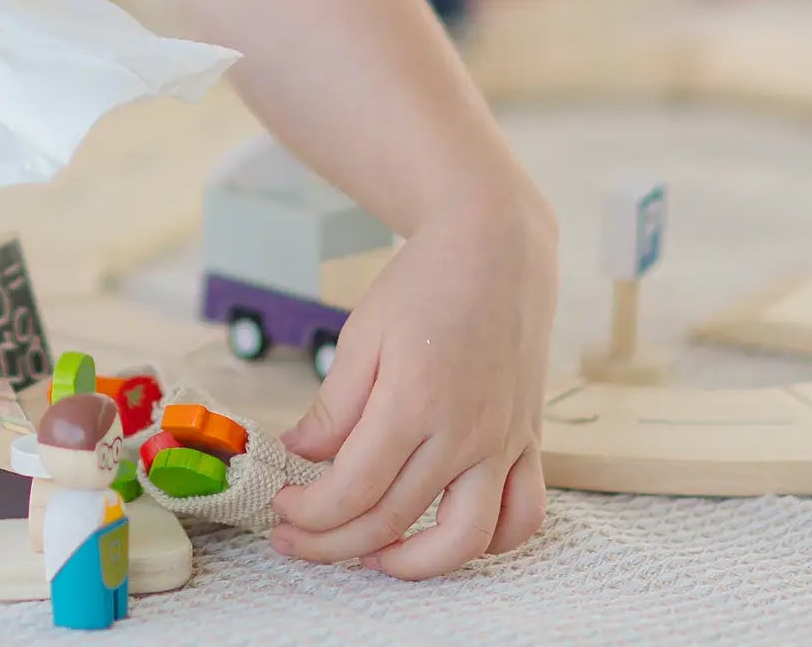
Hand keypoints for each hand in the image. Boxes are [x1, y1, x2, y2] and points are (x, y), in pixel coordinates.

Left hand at [269, 172, 557, 579]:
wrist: (495, 246)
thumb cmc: (425, 282)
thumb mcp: (363, 333)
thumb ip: (334, 404)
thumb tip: (302, 455)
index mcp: (413, 401)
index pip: (352, 490)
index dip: (310, 513)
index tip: (283, 508)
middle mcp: (464, 432)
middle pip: (393, 520)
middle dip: (334, 543)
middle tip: (297, 539)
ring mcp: (502, 441)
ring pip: (465, 539)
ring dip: (413, 565)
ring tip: (371, 556)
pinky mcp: (527, 440)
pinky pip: (522, 515)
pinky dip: (491, 544)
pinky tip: (447, 536)